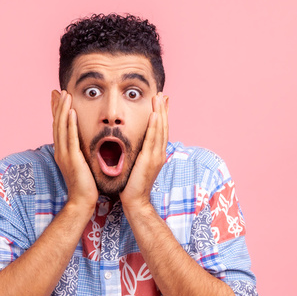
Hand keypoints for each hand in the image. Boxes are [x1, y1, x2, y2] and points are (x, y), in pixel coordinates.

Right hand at [51, 90, 97, 212]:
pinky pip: (70, 138)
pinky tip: (71, 112)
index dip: (57, 111)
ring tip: (65, 94)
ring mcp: (65, 154)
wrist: (82, 201)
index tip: (58, 97)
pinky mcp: (72, 158)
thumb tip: (83, 144)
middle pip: (57, 123)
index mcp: (62, 152)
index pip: (58, 127)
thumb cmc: (85, 185)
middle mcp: (60, 151)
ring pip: (61, 127)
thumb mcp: (81, 164)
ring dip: (63, 110)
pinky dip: (70, 123)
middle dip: (57, 106)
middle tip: (58, 91)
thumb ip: (80, 153)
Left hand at [120, 92, 168, 212]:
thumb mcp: (137, 164)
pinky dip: (155, 126)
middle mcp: (159, 153)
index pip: (161, 130)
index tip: (162, 102)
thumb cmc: (132, 185)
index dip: (162, 115)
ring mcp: (156, 156)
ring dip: (160, 113)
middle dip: (163, 109)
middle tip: (163, 94)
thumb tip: (135, 145)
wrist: (135, 200)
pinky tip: (154, 115)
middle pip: (163, 127)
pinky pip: (152, 139)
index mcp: (157, 154)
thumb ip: (139, 154)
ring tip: (159, 98)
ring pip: (160, 130)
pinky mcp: (150, 160)